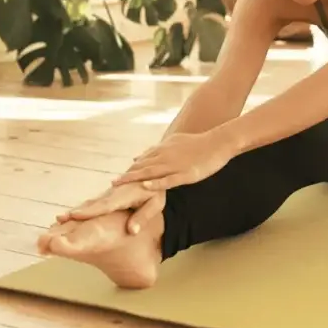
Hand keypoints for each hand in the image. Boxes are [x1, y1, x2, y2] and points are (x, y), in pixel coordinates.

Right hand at [55, 182, 165, 234]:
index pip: (105, 206)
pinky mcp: (108, 196)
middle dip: (76, 213)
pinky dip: (82, 209)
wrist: (153, 173)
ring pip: (90, 204)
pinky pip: (93, 204)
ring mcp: (109, 194)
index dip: (90, 211)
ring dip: (76, 211)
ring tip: (59, 220)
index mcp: (124, 196)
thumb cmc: (156, 190)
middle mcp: (113, 194)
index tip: (75, 215)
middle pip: (92, 205)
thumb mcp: (155, 203)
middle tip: (58, 220)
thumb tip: (132, 231)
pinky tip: (71, 217)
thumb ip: (143, 216)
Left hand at [111, 131, 235, 189]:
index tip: (112, 183)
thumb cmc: (198, 143)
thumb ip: (154, 151)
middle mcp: (164, 156)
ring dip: (132, 179)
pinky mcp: (185, 173)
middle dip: (124, 178)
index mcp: (161, 151)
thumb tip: (136, 158)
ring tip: (116, 186)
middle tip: (108, 186)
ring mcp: (174, 165)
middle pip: (140, 168)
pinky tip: (144, 186)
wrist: (218, 141)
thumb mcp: (173, 144)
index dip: (126, 173)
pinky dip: (155, 183)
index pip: (140, 163)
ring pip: (149, 173)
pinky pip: (167, 179)